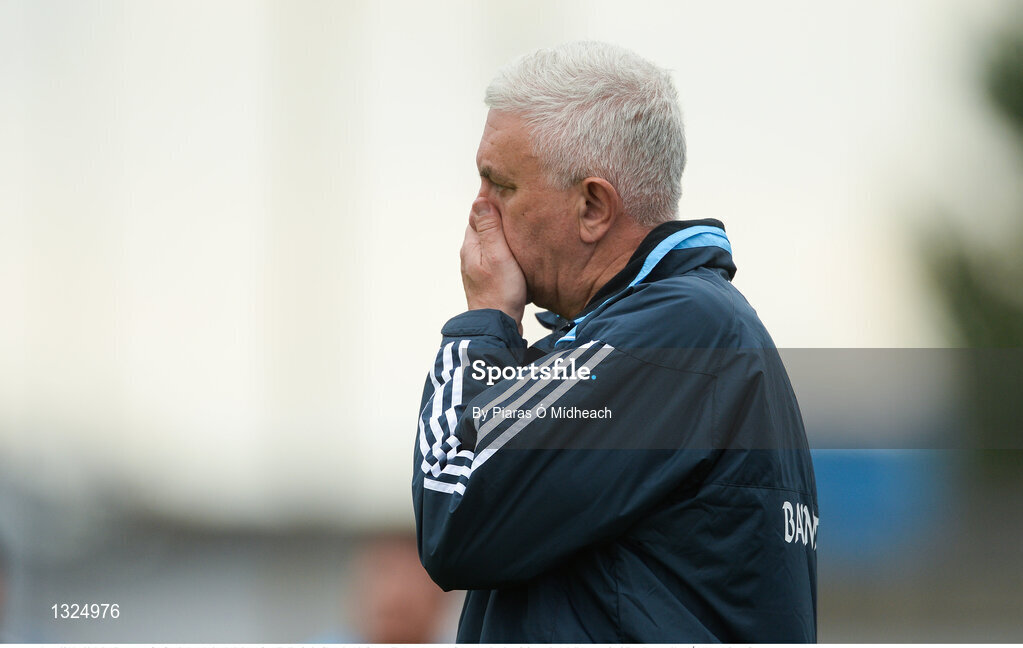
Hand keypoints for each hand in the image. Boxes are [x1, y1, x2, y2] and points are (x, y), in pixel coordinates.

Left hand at [460, 198, 527, 333]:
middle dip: (494, 207)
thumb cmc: (500, 292)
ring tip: (515, 212)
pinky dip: (504, 241)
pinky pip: (495, 251)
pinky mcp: (488, 276)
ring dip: (500, 225)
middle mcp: (471, 253)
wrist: (497, 325)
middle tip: (509, 190)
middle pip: (483, 223)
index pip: (478, 211)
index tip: (497, 177)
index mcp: (472, 245)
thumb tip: (479, 200)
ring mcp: (478, 265)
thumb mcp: (498, 256)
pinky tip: (516, 242)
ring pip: (489, 237)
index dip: (488, 194)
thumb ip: (490, 229)